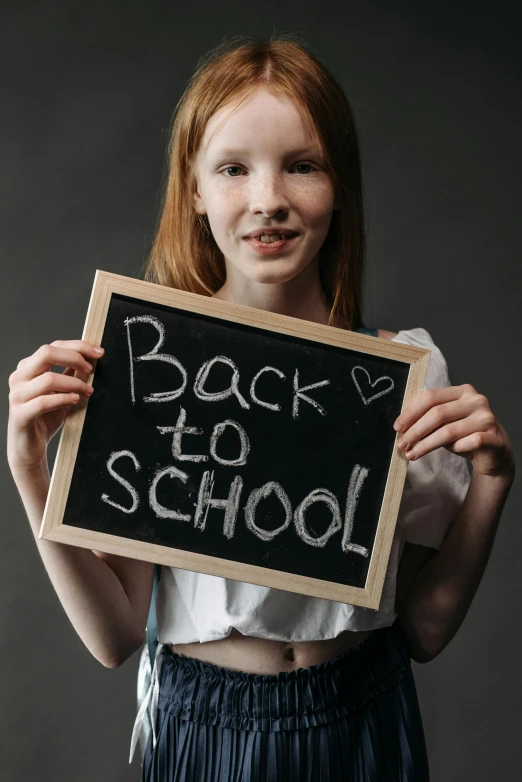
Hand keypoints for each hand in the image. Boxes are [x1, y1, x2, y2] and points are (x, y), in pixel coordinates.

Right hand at [7, 340, 103, 471]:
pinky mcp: (20, 415)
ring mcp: (17, 396)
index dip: (78, 346)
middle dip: (75, 358)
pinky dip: (64, 399)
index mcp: (28, 368)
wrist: (30, 448)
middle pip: (46, 353)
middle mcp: (19, 378)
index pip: (53, 346)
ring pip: (49, 379)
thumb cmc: (45, 418)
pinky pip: (44, 402)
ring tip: (88, 391)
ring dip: (74, 384)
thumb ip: (70, 374)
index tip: (99, 352)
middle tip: (91, 369)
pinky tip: (75, 400)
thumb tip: (90, 357)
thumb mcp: (61, 391)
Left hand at [393, 384, 514, 478]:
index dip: (411, 412)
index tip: (397, 427)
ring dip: (426, 444)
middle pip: (437, 414)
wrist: (494, 452)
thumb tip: (401, 425)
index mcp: (462, 391)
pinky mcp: (494, 437)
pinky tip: (448, 452)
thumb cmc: (464, 434)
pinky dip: (455, 449)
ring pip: (449, 431)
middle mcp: (476, 401)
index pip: (431, 397)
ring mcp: (487, 418)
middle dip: (415, 431)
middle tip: (402, 444)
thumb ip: (428, 417)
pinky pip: (468, 443)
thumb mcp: (445, 422)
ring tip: (412, 454)